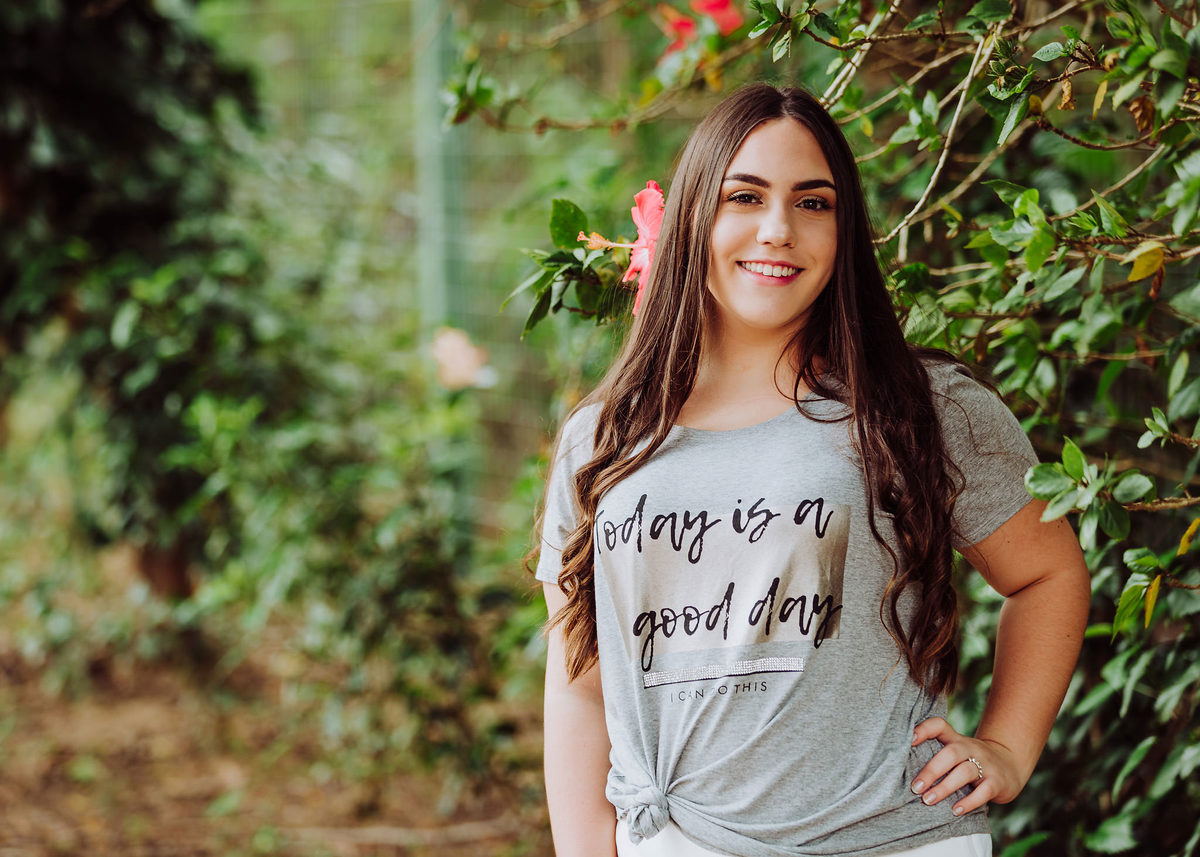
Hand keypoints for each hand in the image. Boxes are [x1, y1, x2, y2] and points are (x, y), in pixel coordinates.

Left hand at [909, 717, 1028, 815]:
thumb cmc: (969, 761)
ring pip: (965, 772)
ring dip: (945, 787)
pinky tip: (955, 811)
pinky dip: (969, 802)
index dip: (924, 729)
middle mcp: (970, 748)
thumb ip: (933, 755)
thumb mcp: (955, 752)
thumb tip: (898, 770)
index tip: (909, 740)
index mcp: (955, 739)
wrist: (1009, 765)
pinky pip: (984, 791)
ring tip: (928, 800)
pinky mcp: (997, 782)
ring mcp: (985, 764)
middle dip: (931, 770)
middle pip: (951, 753)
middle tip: (915, 787)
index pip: (939, 725)